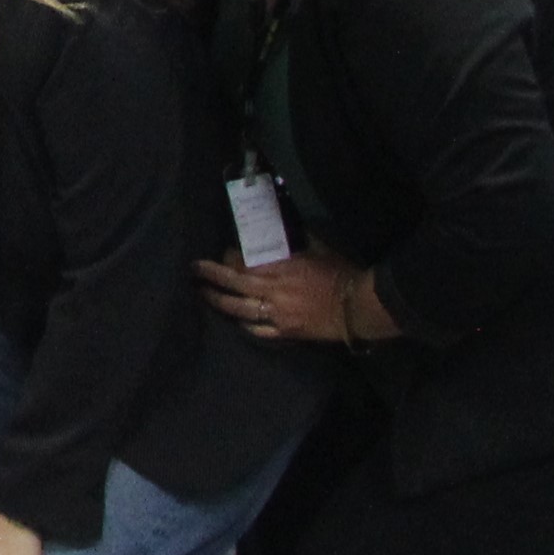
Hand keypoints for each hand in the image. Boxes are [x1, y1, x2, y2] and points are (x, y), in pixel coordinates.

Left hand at [198, 247, 365, 344]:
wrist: (359, 306)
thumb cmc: (341, 273)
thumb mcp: (319, 247)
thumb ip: (298, 238)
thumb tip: (284, 222)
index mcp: (281, 268)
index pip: (244, 263)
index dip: (229, 258)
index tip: (223, 253)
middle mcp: (274, 291)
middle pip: (234, 284)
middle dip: (211, 276)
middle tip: (194, 270)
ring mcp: (278, 314)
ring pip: (239, 309)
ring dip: (218, 301)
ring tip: (203, 295)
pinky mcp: (286, 332)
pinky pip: (258, 330)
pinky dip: (245, 325)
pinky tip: (235, 321)